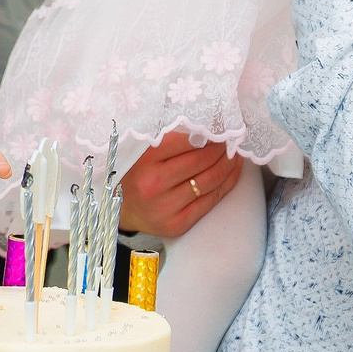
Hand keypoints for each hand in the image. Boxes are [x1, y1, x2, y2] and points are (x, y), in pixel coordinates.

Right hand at [118, 132, 242, 238]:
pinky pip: (211, 201)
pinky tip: (232, 172)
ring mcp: (166, 207)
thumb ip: (166, 138)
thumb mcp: (140, 151)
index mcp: (144, 160)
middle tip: (232, 139)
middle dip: (222, 148)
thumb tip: (206, 128)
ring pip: (210, 181)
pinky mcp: (177, 224)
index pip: (187, 140)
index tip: (220, 128)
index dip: (209, 133)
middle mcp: (153, 184)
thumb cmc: (133, 173)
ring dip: (229, 165)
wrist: (118, 209)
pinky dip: (227, 184)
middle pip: (202, 160)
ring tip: (235, 154)